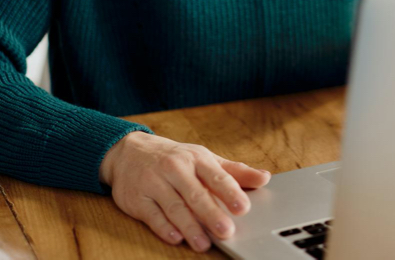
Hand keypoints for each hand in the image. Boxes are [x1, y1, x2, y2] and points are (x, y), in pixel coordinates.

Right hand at [99, 131, 270, 252]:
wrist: (129, 151)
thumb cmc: (175, 158)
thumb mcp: (205, 159)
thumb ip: (235, 171)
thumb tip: (265, 178)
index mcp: (196, 158)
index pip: (216, 176)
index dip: (230, 192)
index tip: (243, 207)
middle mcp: (175, 169)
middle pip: (195, 195)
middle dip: (212, 214)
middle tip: (227, 231)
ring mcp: (154, 183)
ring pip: (174, 207)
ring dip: (190, 226)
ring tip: (204, 243)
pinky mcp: (137, 199)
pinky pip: (152, 215)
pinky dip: (164, 227)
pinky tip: (175, 237)